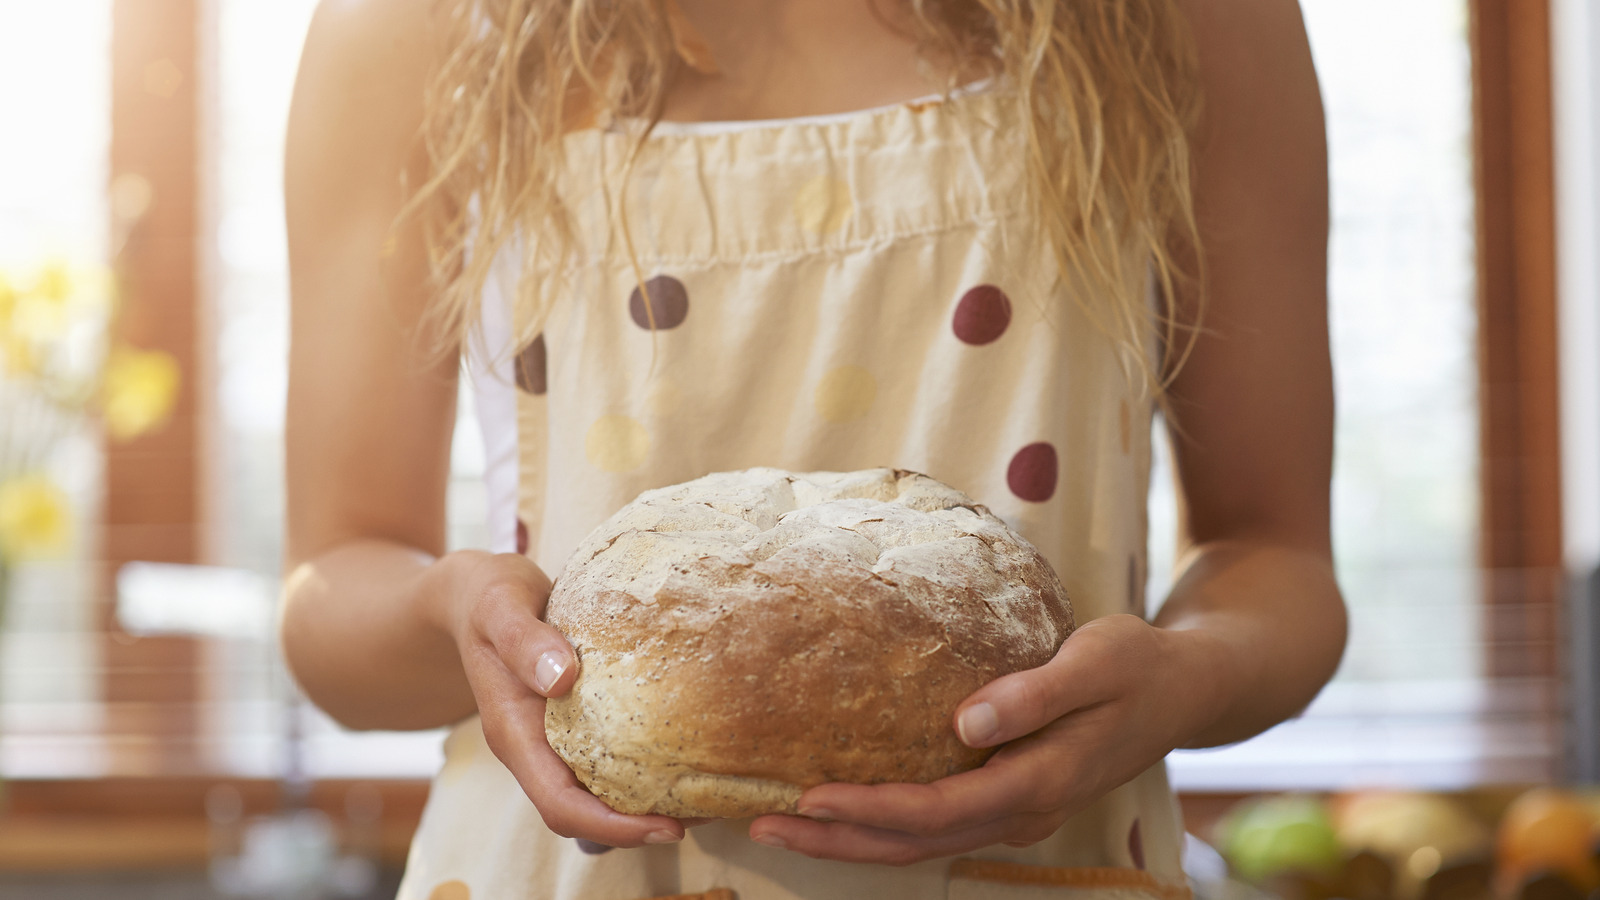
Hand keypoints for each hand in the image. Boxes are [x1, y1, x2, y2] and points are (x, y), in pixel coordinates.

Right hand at [437, 550, 696, 848]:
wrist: (473, 594)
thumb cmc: (486, 596)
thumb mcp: (499, 605)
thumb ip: (524, 640)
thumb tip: (561, 678)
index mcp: (513, 733)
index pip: (560, 804)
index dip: (612, 826)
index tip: (666, 827)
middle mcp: (533, 747)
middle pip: (585, 813)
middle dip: (640, 825)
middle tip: (707, 812)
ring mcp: (551, 738)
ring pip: (597, 793)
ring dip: (645, 803)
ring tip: (706, 794)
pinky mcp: (571, 722)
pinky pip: (607, 760)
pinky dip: (642, 769)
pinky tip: (683, 753)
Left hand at [746, 614, 1232, 864]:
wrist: (1185, 689)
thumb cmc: (1139, 665)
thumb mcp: (1098, 660)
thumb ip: (1035, 692)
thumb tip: (967, 721)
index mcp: (1042, 779)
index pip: (941, 810)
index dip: (872, 810)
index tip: (810, 797)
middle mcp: (1024, 809)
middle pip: (918, 842)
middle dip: (837, 842)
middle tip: (762, 825)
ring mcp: (1018, 810)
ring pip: (922, 843)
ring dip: (851, 841)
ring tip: (780, 824)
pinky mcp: (1010, 797)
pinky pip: (936, 824)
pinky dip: (881, 825)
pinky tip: (841, 808)